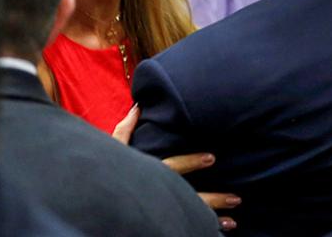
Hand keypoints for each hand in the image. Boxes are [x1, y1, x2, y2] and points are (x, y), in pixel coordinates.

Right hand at [112, 107, 240, 231]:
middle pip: (189, 198)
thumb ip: (125, 129)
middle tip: (236, 198)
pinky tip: (223, 229)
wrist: (95, 196)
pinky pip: (186, 227)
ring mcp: (160, 209)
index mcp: (148, 173)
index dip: (192, 163)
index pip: (173, 167)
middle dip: (213, 199)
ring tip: (233, 221)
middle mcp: (157, 193)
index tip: (212, 158)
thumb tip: (138, 107)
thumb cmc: (107, 170)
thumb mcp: (113, 148)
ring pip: (191, 216)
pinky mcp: (159, 220)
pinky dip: (205, 229)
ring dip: (214, 218)